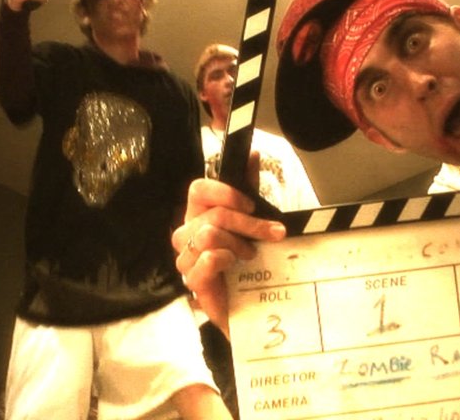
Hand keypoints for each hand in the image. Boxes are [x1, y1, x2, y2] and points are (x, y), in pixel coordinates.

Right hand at [173, 178, 285, 336]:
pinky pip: (207, 260)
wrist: (250, 305)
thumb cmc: (247, 262)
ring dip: (239, 243)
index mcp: (197, 216)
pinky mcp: (194, 283)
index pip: (197, 190)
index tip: (252, 204)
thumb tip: (251, 154)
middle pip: (213, 215)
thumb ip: (248, 188)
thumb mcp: (251, 220)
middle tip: (273, 233)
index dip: (225, 192)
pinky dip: (226, 259)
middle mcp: (187, 235)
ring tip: (250, 255)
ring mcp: (187, 259)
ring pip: (209, 234)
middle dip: (249, 222)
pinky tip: (236, 267)